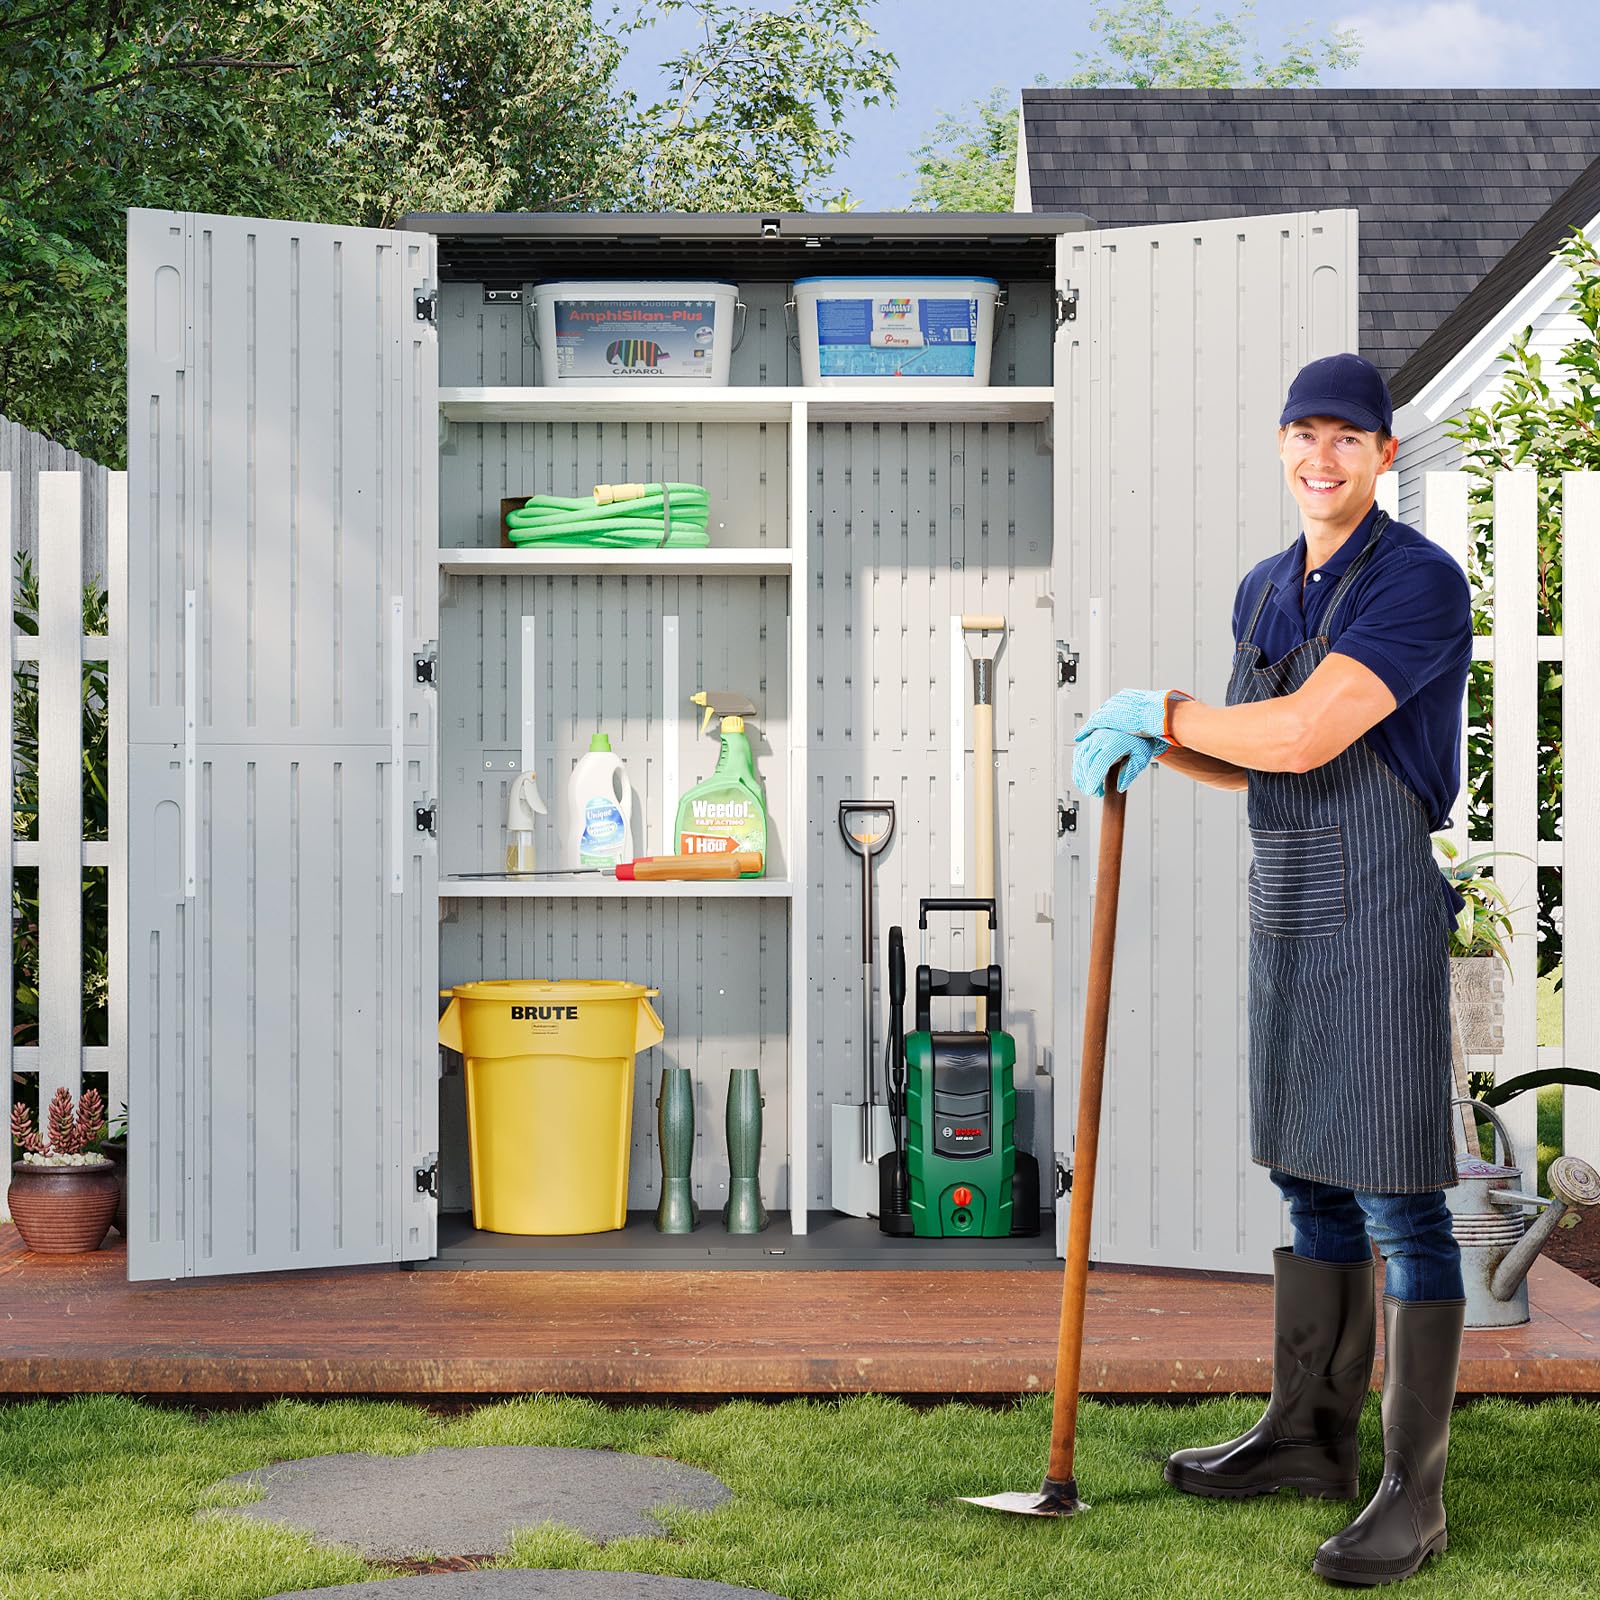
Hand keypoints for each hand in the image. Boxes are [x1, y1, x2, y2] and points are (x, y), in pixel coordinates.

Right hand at [1072, 728, 1161, 797]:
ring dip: (1081, 776)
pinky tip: (1083, 777)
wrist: (1137, 720)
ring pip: (1079, 758)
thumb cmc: (1140, 740)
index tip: (1093, 791)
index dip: (1094, 778)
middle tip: (1095, 793)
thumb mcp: (1141, 757)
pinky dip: (1078, 767)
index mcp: (1115, 742)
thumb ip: (1130, 773)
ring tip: (1089, 787)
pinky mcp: (1088, 739)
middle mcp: (1101, 738)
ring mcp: (1093, 737)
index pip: (1100, 762)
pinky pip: (1078, 754)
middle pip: (1087, 761)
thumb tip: (1121, 787)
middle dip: (1087, 781)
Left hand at [1074, 687, 1188, 744]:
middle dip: (1099, 719)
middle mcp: (1120, 700)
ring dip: (1091, 726)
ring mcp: (1112, 707)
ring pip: (1097, 717)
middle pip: (1105, 710)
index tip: (1109, 720)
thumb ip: (1154, 716)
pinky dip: (1086, 730)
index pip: (1117, 705)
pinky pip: (1092, 723)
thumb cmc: (1164, 715)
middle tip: (1093, 728)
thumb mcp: (1158, 714)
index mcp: (1133, 697)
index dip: (1112, 714)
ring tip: (1084, 734)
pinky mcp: (1106, 716)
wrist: (1161, 714)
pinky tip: (1080, 736)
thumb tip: (1162, 722)